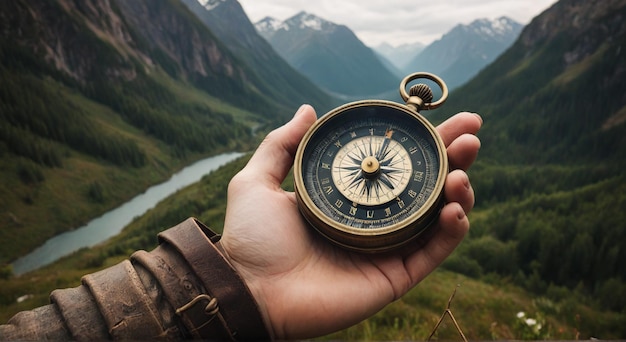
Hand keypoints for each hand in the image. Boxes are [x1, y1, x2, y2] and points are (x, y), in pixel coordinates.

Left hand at [220, 105, 481, 338]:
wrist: (250, 291)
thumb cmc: (251, 240)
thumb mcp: (258, 181)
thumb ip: (281, 145)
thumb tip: (308, 108)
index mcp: (346, 198)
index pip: (392, 164)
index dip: (419, 142)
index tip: (441, 116)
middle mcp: (371, 221)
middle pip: (424, 186)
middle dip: (453, 158)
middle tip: (472, 133)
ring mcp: (385, 250)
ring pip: (436, 217)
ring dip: (459, 190)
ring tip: (462, 171)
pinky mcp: (394, 278)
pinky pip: (433, 253)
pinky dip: (453, 231)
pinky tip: (457, 207)